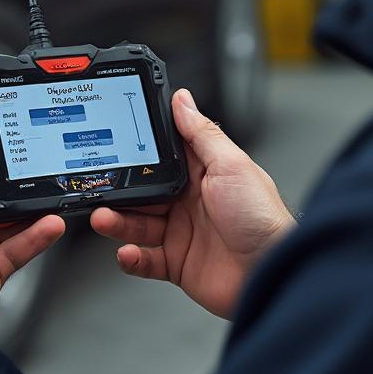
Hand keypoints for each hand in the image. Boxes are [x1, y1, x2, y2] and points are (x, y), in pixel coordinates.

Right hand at [90, 89, 294, 318]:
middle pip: (142, 190)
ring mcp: (182, 233)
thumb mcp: (231, 165)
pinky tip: (126, 251)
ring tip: (104, 218)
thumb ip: (202, 134)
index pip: (161, 155)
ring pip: (137, 224)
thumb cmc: (262, 218)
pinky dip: (131, 257)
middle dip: (119, 189)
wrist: (270, 273)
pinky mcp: (177, 263)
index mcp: (202, 173)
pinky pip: (145, 260)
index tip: (113, 142)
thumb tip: (182, 99)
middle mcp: (188, 201)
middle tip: (101, 184)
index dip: (137, 149)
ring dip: (117, 221)